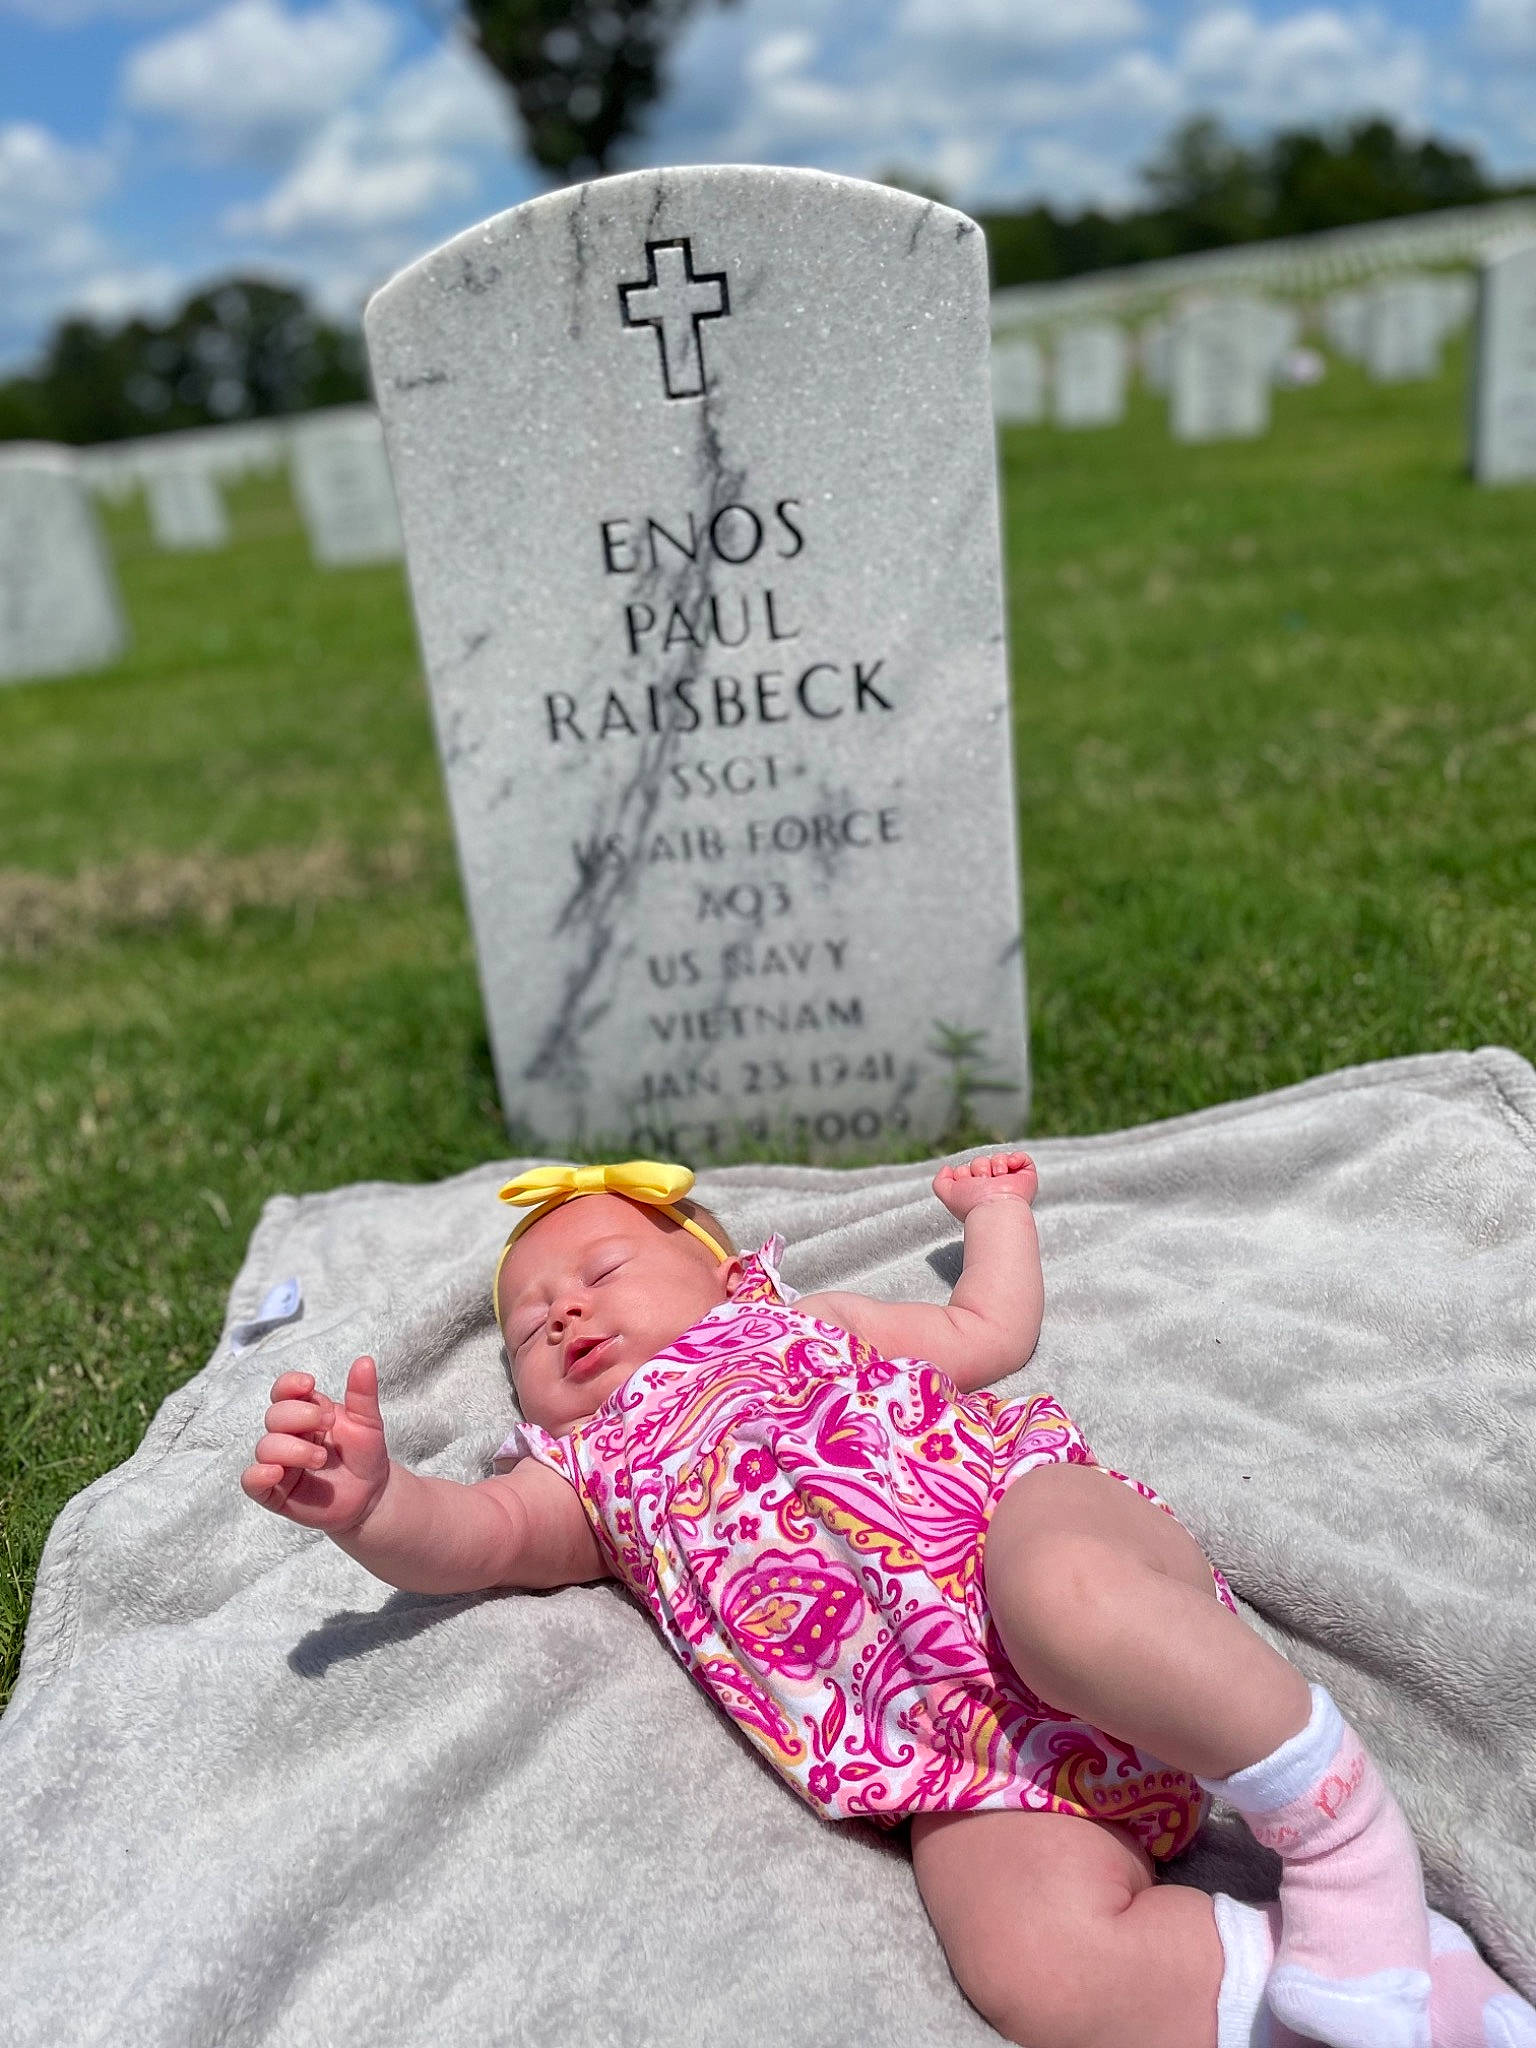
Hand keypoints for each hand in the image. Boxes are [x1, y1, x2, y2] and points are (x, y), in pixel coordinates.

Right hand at [241, 1357, 391, 1532]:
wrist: (372, 1496)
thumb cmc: (365, 1456)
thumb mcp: (368, 1422)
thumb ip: (363, 1394)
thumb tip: (365, 1361)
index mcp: (305, 1413)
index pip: (283, 1392)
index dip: (289, 1385)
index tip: (309, 1384)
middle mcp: (287, 1436)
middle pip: (274, 1416)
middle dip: (300, 1416)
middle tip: (329, 1425)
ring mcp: (279, 1464)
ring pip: (265, 1447)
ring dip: (292, 1449)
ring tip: (321, 1458)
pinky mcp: (274, 1492)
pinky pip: (251, 1481)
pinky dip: (258, 1475)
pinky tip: (277, 1473)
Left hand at [933, 1150, 1037, 1218]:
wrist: (995, 1208)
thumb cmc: (972, 1204)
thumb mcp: (947, 1194)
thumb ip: (940, 1181)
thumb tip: (947, 1168)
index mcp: (976, 1192)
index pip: (966, 1170)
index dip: (964, 1174)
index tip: (967, 1184)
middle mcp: (992, 1187)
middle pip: (980, 1162)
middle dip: (979, 1168)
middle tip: (983, 1182)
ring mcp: (1010, 1181)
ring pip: (998, 1158)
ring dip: (995, 1164)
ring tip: (997, 1178)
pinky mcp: (1026, 1177)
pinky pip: (1021, 1158)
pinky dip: (1015, 1158)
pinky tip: (1008, 1169)